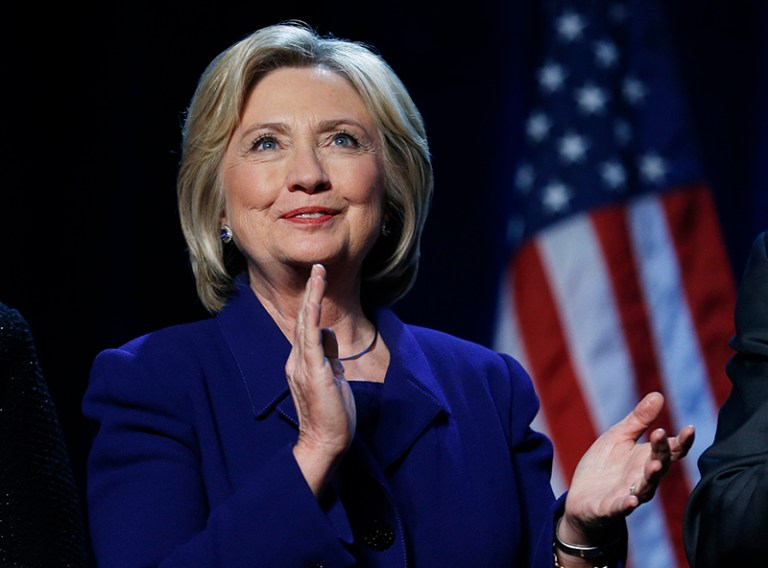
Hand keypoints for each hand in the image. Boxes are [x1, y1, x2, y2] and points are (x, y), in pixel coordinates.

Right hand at [286, 264, 355, 494]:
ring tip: (319, 273)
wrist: (325, 442)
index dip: (313, 303)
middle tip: (319, 267)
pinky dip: (311, 317)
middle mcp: (296, 361)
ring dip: (313, 297)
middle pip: (303, 320)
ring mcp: (302, 366)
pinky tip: (314, 302)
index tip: (319, 281)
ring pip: (305, 324)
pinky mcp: (312, 372)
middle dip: (312, 292)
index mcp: (301, 363)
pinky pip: (310, 339)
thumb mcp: (333, 378)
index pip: (306, 327)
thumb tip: (327, 334)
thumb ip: (328, 356)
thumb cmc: (331, 415)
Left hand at [560, 391, 694, 543]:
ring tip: (655, 466)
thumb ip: (639, 420)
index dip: (682, 441)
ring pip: (646, 488)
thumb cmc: (606, 465)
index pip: (671, 450)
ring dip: (651, 477)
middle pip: (659, 465)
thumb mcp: (619, 437)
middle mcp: (643, 478)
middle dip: (660, 451)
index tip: (689, 428)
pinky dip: (626, 505)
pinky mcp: (611, 508)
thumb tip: (659, 394)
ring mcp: (629, 494)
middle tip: (659, 435)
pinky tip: (631, 501)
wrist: (583, 497)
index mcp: (647, 458)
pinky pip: (621, 507)